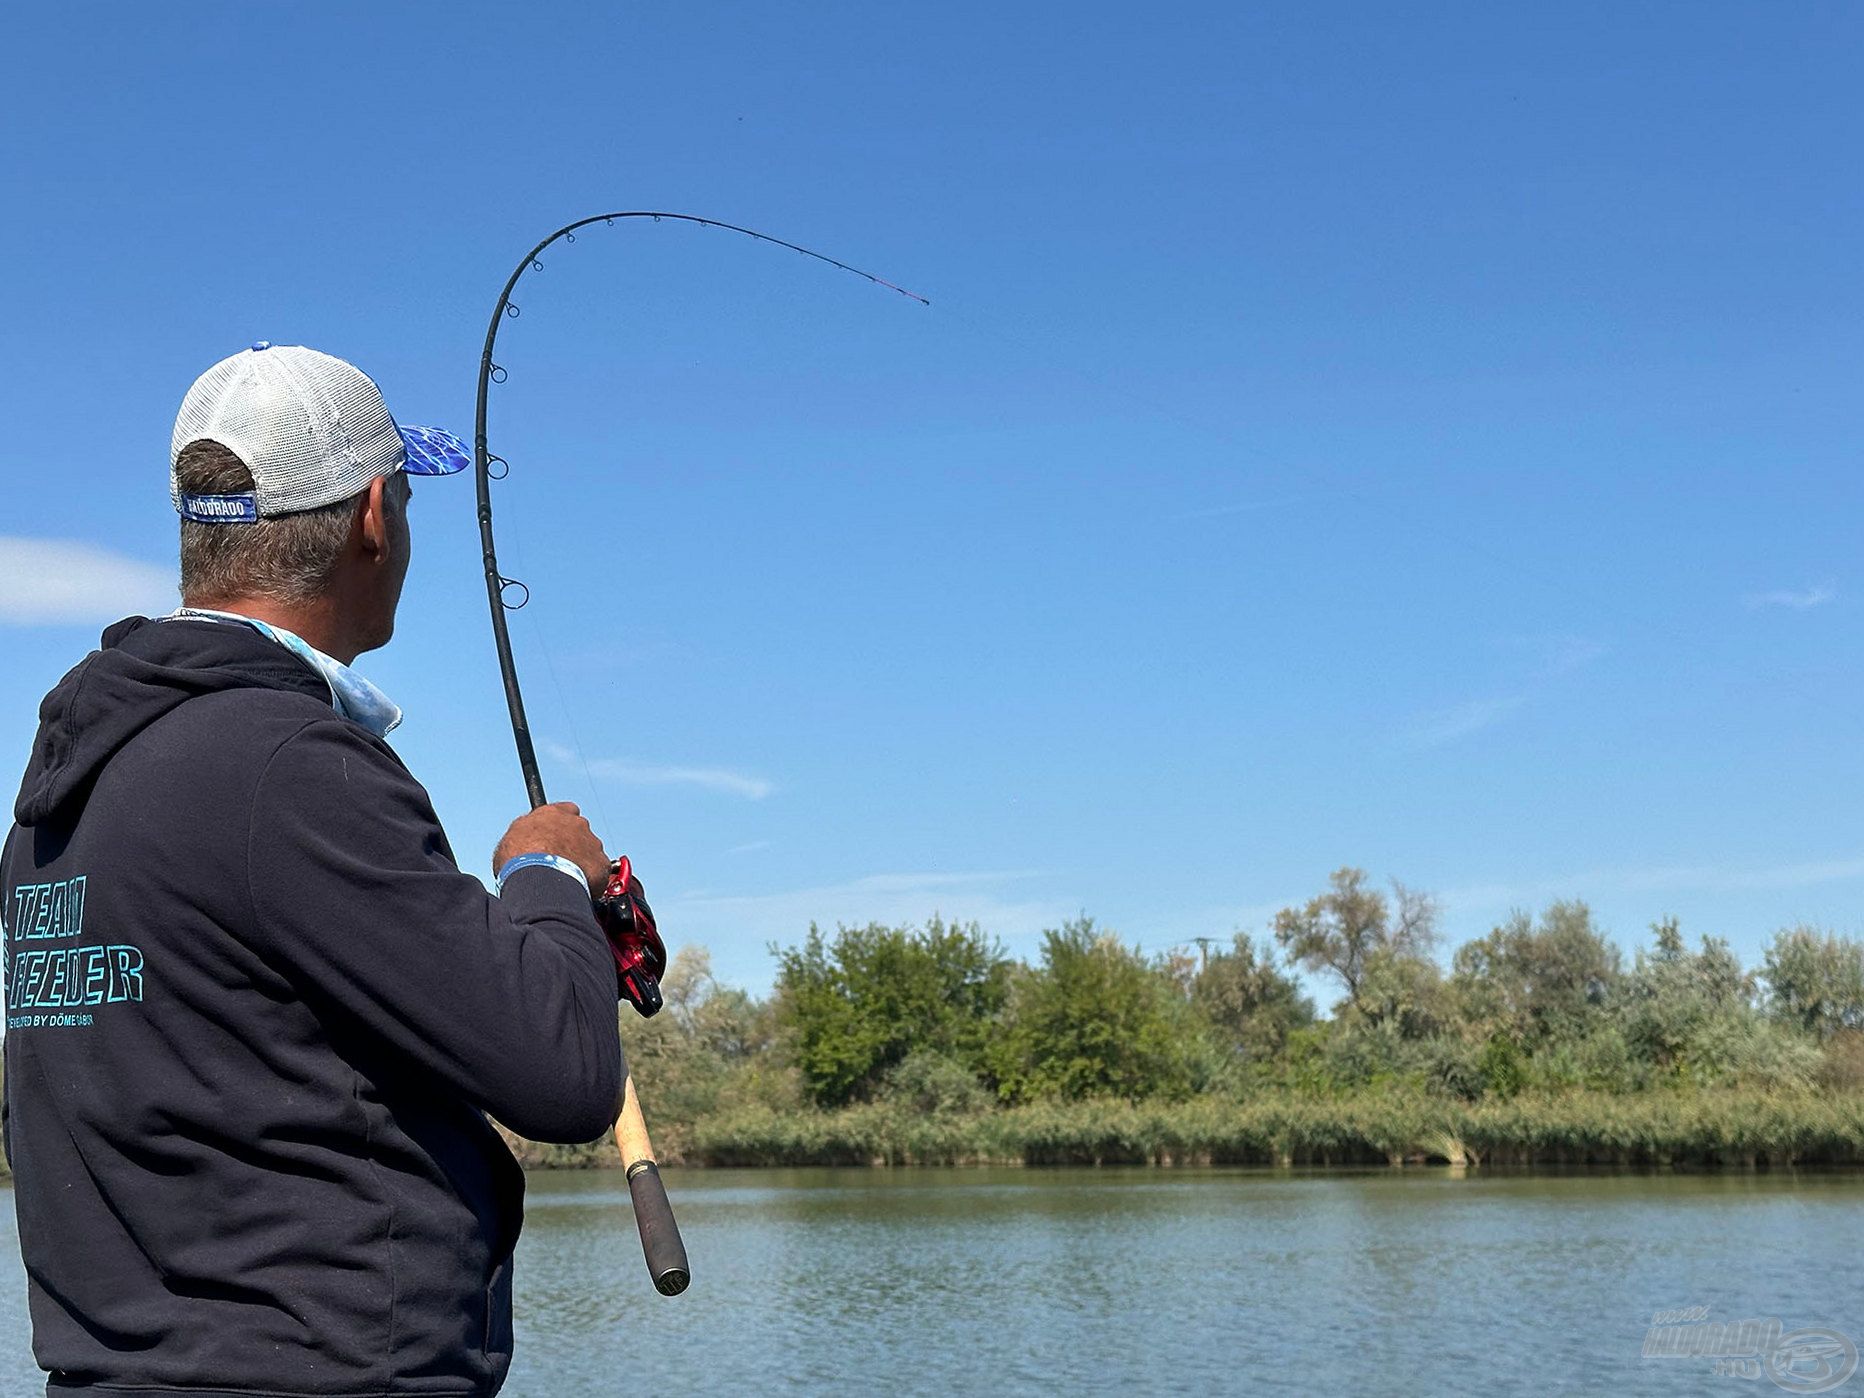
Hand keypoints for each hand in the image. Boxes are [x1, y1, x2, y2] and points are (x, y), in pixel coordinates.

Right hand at [493, 802, 609, 893]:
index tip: (555, 836)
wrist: (539, 878)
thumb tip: (525, 839)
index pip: (565, 810)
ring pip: (591, 852)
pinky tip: (577, 887)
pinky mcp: (602, 864)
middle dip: (573, 845)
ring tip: (566, 879)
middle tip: (558, 862)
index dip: (561, 824)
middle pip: (580, 832)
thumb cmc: (520, 860)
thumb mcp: (512, 837)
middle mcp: (577, 824)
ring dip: (582, 862)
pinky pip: (599, 871)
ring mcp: (592, 843)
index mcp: (554, 813)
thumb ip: (527, 832)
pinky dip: (592, 879)